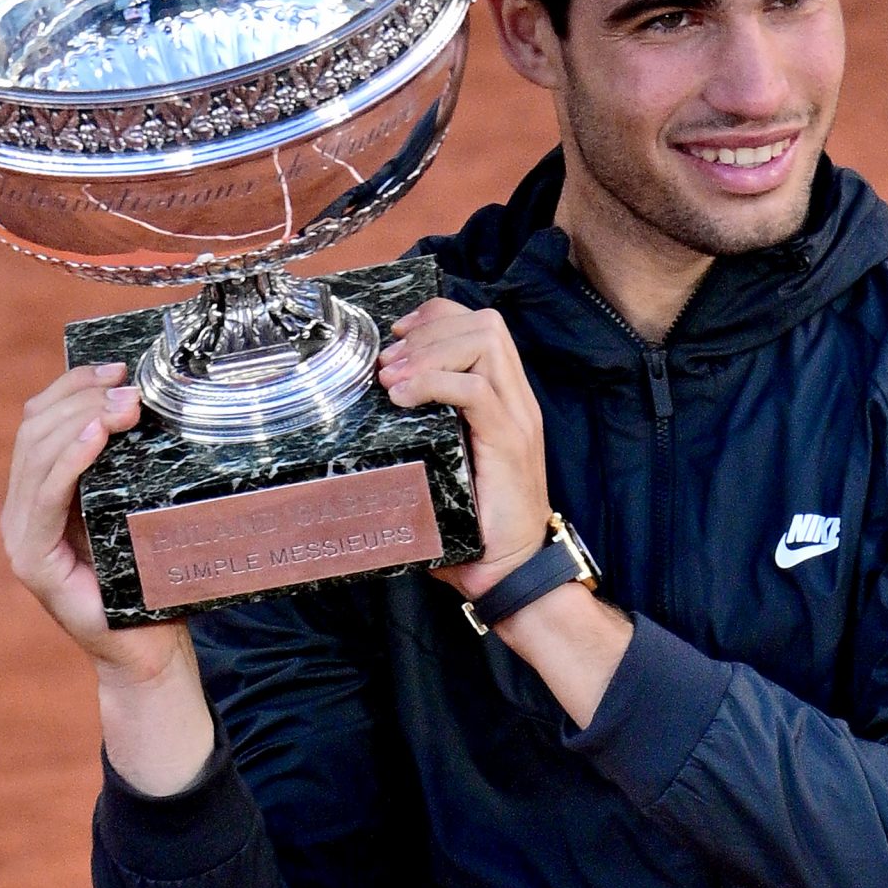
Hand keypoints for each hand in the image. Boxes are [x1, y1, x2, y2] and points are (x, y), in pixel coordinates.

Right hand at [1, 361, 193, 688]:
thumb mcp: (142, 509)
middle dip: (80, 398)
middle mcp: (21, 511)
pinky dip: (69, 463)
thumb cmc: (154, 579)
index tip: (117, 366)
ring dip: (81, 421)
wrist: (149, 652)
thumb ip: (134, 468)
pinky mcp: (33, 563)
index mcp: (41, 494)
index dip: (72, 386)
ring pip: (36, 456)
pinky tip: (96, 440)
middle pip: (34, 431)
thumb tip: (158, 405)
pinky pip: (45, 500)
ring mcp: (21, 537)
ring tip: (123, 404)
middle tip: (130, 385)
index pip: (40, 422)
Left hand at [377, 298, 551, 601]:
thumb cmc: (472, 525)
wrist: (508, 569)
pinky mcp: (509, 441)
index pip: (481, 325)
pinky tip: (400, 399)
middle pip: (483, 324)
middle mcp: (517, 400)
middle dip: (427, 332)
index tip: (395, 336)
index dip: (435, 318)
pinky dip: (432, 384)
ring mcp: (517, 417)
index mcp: (505, 399)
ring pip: (484, 343)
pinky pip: (475, 390)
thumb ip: (425, 431)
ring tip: (391, 380)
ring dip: (429, 353)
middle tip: (387, 364)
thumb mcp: (444, 463)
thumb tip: (370, 413)